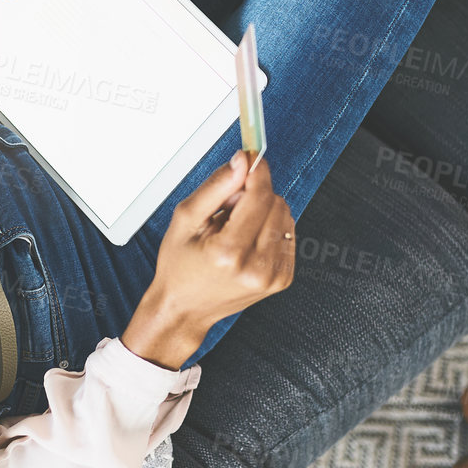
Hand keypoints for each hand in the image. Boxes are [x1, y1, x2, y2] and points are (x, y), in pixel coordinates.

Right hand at [120, 152, 295, 369]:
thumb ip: (216, 187)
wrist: (185, 308)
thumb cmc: (180, 266)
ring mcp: (273, 276)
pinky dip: (269, 230)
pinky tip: (247, 241)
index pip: (259, 196)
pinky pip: (287, 235)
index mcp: (229, 252)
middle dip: (254, 195)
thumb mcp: (186, 219)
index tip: (251, 159)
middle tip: (228, 208)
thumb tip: (242, 161)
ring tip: (235, 229)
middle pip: (276, 204)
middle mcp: (256, 267)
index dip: (257, 172)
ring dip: (263, 212)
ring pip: (285, 217)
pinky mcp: (283, 279)